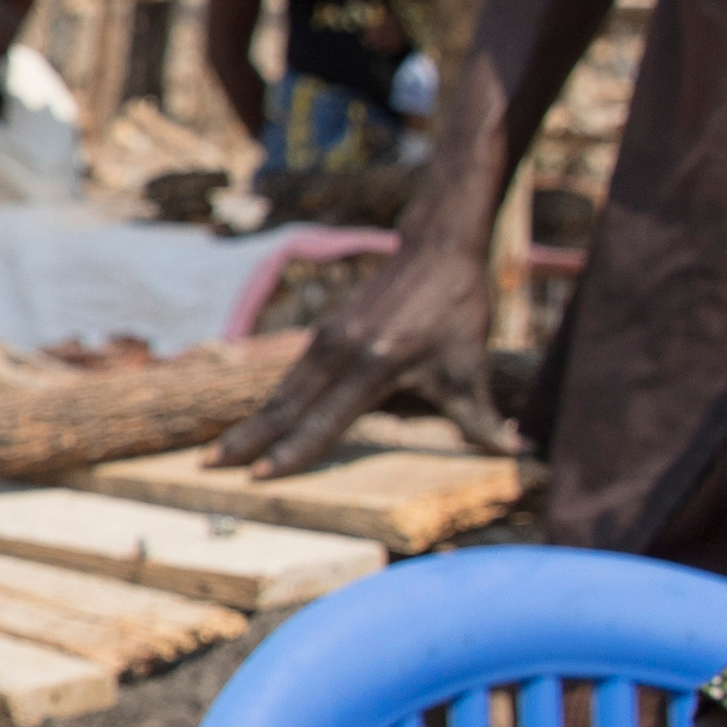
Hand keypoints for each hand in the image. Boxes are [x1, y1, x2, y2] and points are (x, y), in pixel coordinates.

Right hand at [215, 233, 504, 475]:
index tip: (260, 476)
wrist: (436, 250)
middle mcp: (339, 352)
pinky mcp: (324, 332)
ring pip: (281, 391)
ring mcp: (326, 339)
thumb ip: (482, 417)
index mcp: (373, 365)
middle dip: (247, 440)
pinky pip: (291, 376)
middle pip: (285, 406)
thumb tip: (516, 453)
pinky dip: (270, 402)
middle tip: (210, 467)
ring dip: (251, 423)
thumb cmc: (457, 310)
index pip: (325, 420)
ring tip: (220, 450)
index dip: (293, 452)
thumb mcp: (470, 366)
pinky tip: (259, 420)